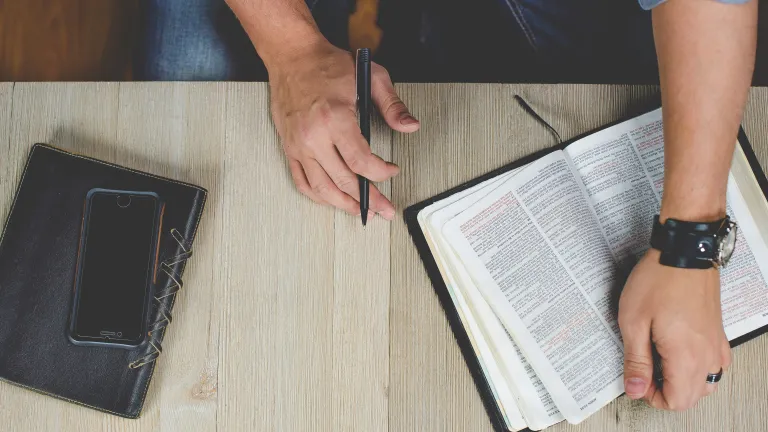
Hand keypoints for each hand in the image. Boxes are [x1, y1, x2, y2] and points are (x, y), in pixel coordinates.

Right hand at [268, 40, 419, 218]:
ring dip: (343, 205)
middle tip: (384, 208)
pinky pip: (302, 182)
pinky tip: (333, 200)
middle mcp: (313, 136)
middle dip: (369, 199)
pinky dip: (319, 196)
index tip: (392, 172)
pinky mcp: (289, 148)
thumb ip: (392, 105)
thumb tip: (410, 126)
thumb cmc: (327, 65)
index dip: (380, 174)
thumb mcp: (370, 77)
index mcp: (335, 118)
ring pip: (322, 188)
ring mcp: (299, 145)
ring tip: (361, 211)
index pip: (361, 161)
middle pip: (344, 181)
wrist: (292, 56)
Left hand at [618, 249, 730, 409]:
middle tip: (645, 370)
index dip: (653, 397)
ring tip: (659, 360)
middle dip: (666, 391)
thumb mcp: (633, 321)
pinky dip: (698, 367)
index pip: (677, 401)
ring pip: (706, 382)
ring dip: (683, 381)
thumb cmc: (658, 279)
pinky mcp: (717, 332)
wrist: (684, 251)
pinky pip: (715, 364)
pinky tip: (679, 351)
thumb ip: (636, 360)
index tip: (638, 379)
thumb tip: (635, 389)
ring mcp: (715, 343)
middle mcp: (707, 354)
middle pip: (692, 396)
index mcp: (686, 356)